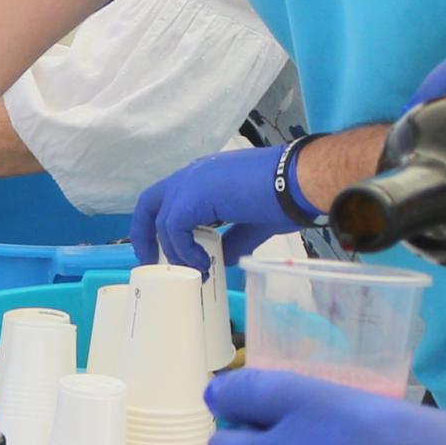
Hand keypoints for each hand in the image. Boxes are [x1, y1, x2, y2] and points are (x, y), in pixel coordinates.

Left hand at [127, 144, 298, 272]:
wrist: (300, 181)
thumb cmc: (286, 197)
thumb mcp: (252, 224)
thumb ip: (233, 240)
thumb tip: (223, 259)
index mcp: (204, 177)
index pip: (167, 198)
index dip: (158, 226)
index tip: (164, 253)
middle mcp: (192, 175)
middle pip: (149, 204)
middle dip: (145, 236)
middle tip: (155, 264)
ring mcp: (191, 182)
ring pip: (162, 221)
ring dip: (176, 251)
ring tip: (198, 269)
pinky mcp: (194, 195)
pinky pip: (173, 228)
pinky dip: (184, 249)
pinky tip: (204, 262)